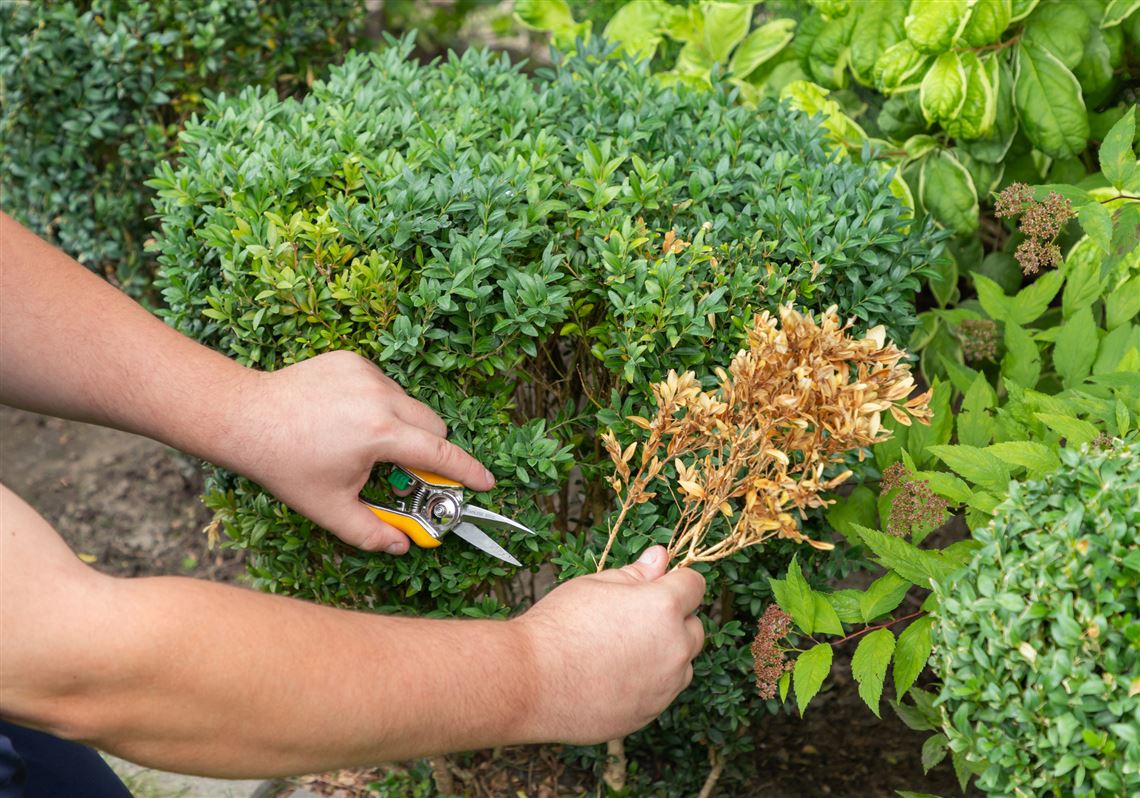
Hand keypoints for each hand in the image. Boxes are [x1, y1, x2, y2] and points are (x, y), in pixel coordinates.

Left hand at [226, 350, 493, 553]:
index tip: (486, 483)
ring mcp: (366, 373)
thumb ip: (372, 534)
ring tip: (362, 445)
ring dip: (403, 427)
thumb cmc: (285, 464)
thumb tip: (403, 546)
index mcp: (378, 434)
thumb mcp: (329, 509)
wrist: (245, 417)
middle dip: (431, 450)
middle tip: (407, 473)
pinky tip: (346, 420)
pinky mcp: (353, 361)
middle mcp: (379, 397)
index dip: (467, 471)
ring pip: (410, 405)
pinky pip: (385, 386)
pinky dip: (380, 406)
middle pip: (434, 425)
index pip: (440, 453)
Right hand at [514, 546, 705, 743]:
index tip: (659, 585)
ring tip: (621, 651)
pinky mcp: (650, 714)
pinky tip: (613, 677)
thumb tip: (660, 557)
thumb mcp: (596, 585)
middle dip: (676, 620)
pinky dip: (648, 683)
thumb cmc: (559, 626)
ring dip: (666, 655)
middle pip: (695, 628)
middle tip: (634, 619)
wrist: (530, 681)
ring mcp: (665, 686)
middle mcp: (674, 648)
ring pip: (682, 665)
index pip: (695, 585)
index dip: (677, 582)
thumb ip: (636, 573)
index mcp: (664, 607)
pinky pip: (662, 693)